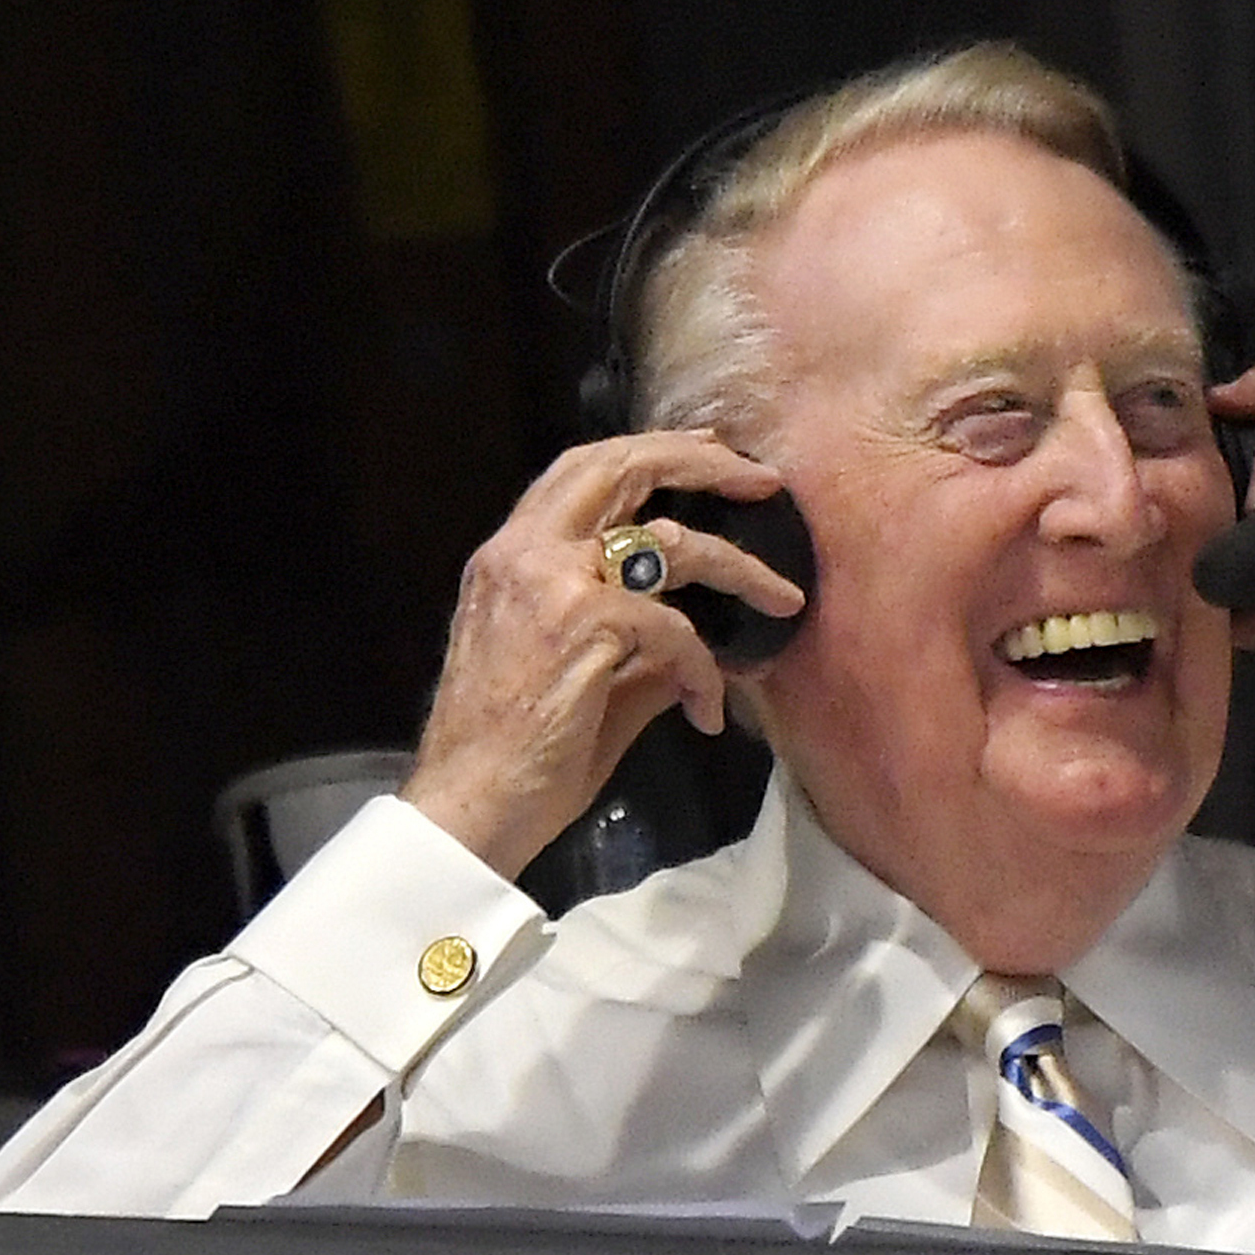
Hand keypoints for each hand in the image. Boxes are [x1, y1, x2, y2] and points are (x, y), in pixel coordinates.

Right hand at [399, 431, 806, 878]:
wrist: (468, 804)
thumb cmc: (517, 754)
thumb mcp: (579, 677)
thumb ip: (636, 644)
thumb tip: (697, 637)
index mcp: (512, 557)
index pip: (583, 471)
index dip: (651, 450)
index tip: (710, 449)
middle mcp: (523, 553)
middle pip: (621, 468)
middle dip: (702, 462)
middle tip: (762, 478)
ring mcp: (551, 583)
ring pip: (670, 542)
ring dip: (740, 568)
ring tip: (785, 597)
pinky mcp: (583, 625)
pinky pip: (675, 628)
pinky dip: (704, 668)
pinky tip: (708, 711)